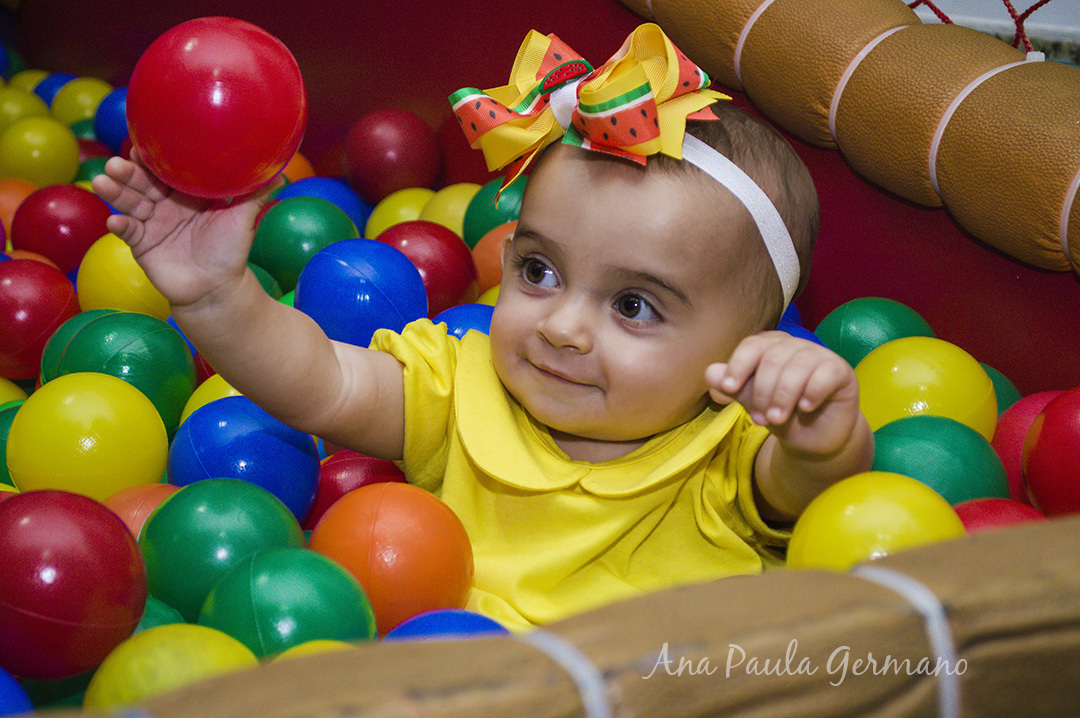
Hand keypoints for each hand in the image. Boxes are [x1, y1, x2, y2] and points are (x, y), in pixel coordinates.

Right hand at [91, 150, 277, 307]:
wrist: (218, 289)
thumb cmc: (231, 251)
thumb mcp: (243, 218)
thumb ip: (256, 194)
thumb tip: (281, 172)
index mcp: (187, 193)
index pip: (166, 170)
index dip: (152, 157)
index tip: (140, 143)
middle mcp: (166, 204)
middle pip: (142, 183)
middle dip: (126, 171)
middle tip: (115, 162)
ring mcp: (151, 223)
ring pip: (129, 202)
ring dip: (115, 192)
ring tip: (102, 181)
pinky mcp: (141, 244)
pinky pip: (127, 231)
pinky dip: (120, 225)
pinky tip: (115, 220)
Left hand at [705, 331, 861, 457]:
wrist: (813, 438)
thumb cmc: (781, 414)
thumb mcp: (753, 404)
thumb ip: (733, 388)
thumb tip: (710, 372)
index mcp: (770, 347)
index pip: (752, 346)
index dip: (739, 365)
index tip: (729, 388)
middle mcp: (795, 346)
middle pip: (772, 359)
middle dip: (761, 392)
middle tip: (759, 419)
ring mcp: (820, 356)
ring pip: (798, 366)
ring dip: (783, 396)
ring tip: (776, 420)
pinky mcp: (840, 371)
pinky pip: (826, 373)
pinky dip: (812, 391)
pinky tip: (805, 408)